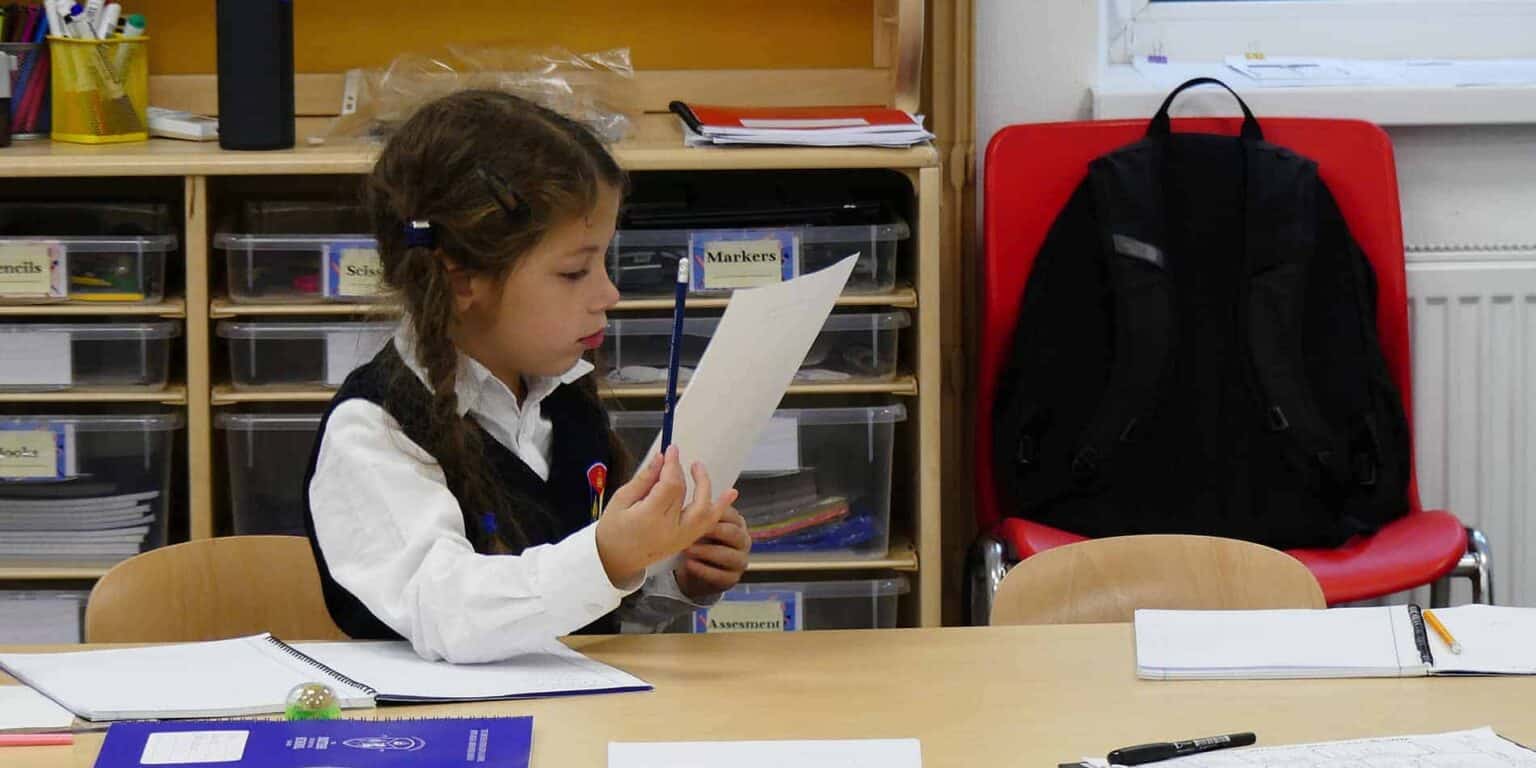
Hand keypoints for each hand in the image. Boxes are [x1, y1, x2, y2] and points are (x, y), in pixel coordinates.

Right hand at [594, 445, 734, 587]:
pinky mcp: (685, 542)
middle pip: (687, 496)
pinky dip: (719, 509)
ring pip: (706, 514)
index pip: (670, 485)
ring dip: (710, 491)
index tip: (672, 450)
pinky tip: (729, 495)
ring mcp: (680, 539)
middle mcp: (669, 529)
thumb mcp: (621, 500)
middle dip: (689, 475)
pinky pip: (707, 525)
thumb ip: (644, 479)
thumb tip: (661, 458)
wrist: (614, 561)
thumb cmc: (612, 529)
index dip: (673, 465)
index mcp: (649, 518)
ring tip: (704, 472)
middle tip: (686, 461)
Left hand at [675, 506, 750, 598]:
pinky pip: (719, 575)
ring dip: (706, 552)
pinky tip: (690, 564)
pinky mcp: (732, 578)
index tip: (697, 513)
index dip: (714, 513)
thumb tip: (692, 499)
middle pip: (733, 533)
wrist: (698, 570)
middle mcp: (743, 541)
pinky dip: (703, 570)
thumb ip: (700, 512)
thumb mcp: (700, 525)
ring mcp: (740, 560)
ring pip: (727, 555)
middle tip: (693, 531)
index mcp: (737, 523)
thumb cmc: (700, 542)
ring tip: (687, 549)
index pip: (731, 514)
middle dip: (712, 532)